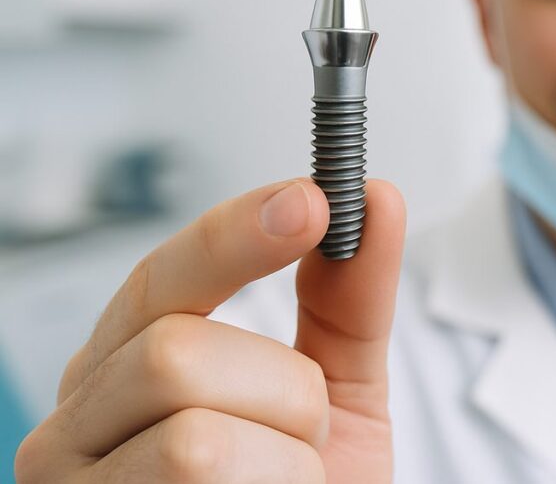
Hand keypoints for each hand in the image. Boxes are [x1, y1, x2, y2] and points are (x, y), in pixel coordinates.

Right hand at [14, 177, 405, 482]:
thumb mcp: (338, 393)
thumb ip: (347, 300)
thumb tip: (375, 201)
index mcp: (126, 368)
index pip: (160, 279)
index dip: (234, 234)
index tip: (313, 200)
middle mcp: (78, 426)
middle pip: (174, 352)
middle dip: (284, 394)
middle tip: (306, 438)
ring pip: (194, 438)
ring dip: (286, 464)